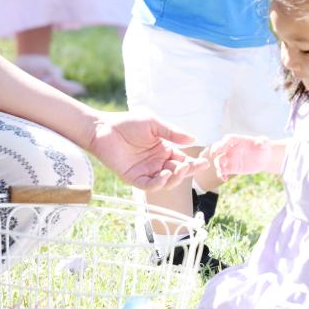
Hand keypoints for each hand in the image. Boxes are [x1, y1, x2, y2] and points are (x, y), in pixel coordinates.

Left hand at [86, 111, 208, 190]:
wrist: (103, 128)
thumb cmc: (127, 123)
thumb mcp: (154, 125)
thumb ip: (172, 133)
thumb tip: (193, 139)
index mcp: (164, 150)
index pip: (183, 160)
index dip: (193, 163)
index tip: (204, 162)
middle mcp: (157, 163)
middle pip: (177, 173)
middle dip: (187, 171)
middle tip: (192, 166)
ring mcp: (146, 171)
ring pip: (166, 182)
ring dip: (175, 178)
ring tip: (180, 168)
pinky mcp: (134, 178)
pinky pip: (149, 185)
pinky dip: (159, 183)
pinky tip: (164, 175)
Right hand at [205, 134, 273, 179]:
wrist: (264, 159)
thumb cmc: (263, 148)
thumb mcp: (265, 144)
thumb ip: (263, 142)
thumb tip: (260, 142)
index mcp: (237, 140)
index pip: (228, 139)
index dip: (224, 141)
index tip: (223, 145)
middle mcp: (230, 148)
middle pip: (218, 147)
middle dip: (215, 150)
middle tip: (214, 154)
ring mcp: (229, 158)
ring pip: (218, 160)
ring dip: (218, 165)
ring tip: (223, 171)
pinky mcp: (231, 168)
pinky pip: (222, 171)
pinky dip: (221, 175)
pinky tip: (224, 179)